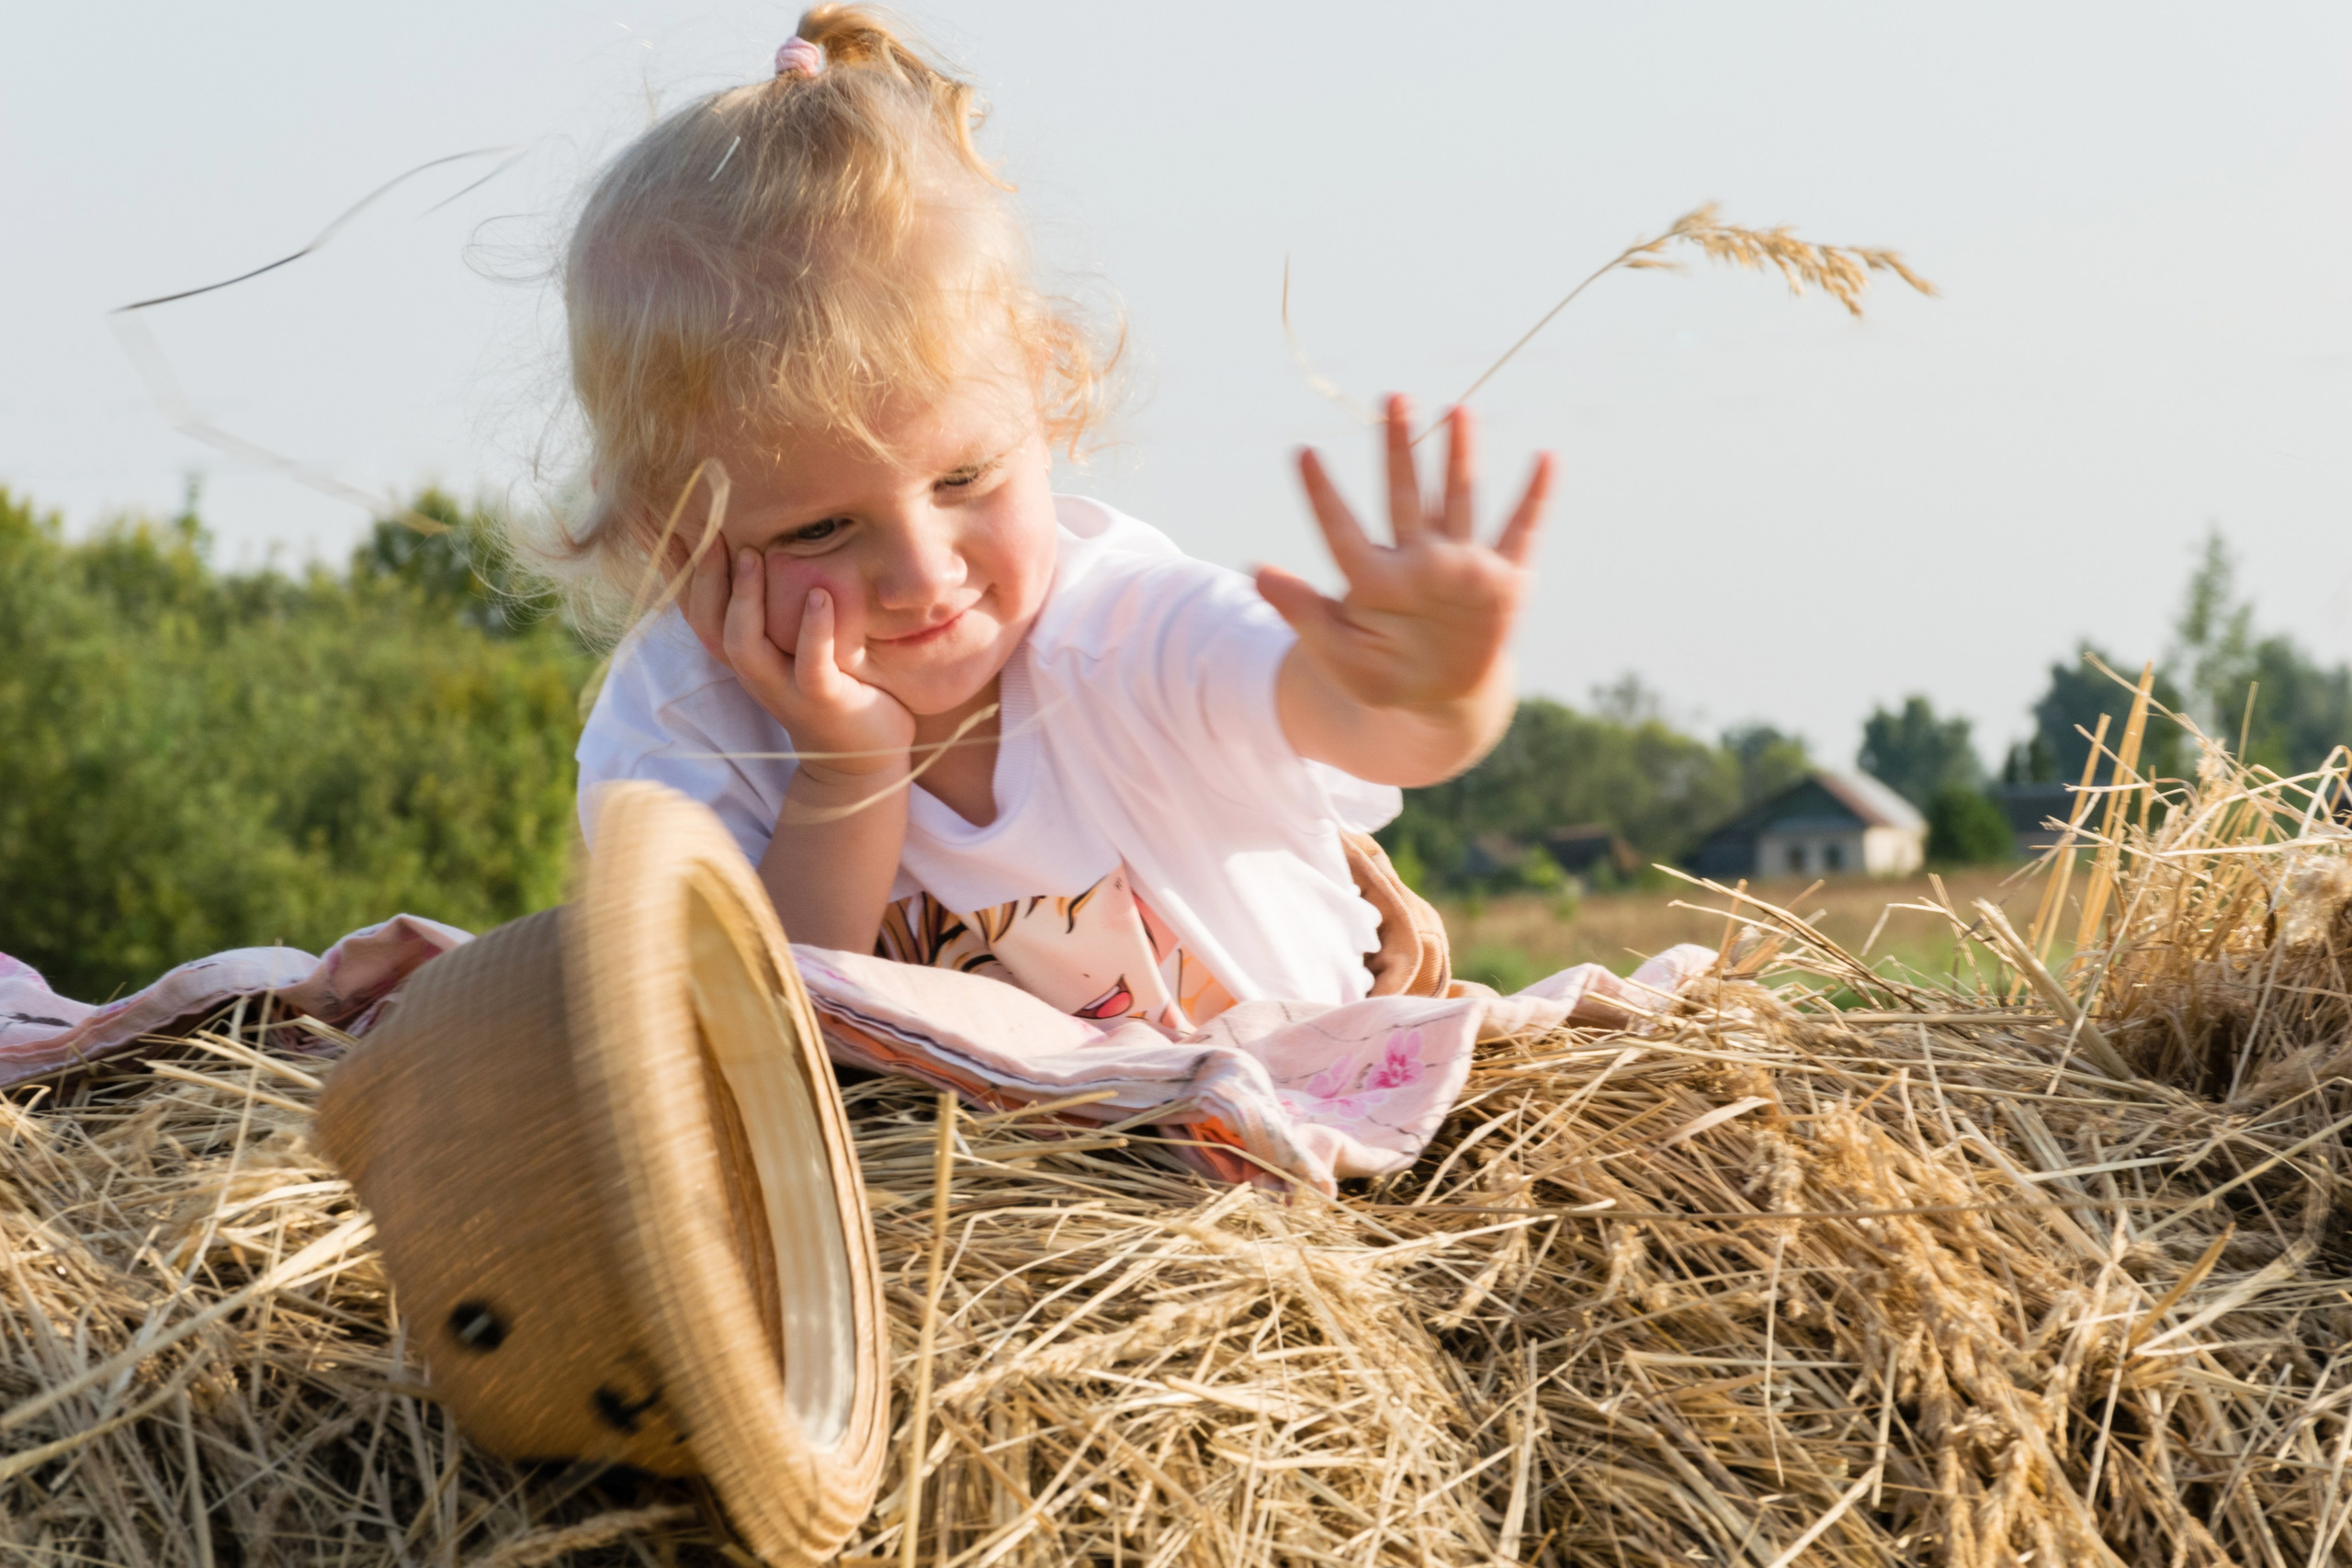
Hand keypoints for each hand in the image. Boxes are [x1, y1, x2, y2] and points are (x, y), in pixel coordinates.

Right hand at [680, 542, 913, 782]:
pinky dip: (813, 630)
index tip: (675, 527)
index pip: (700, 613)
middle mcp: (755, 674)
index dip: (681, 574)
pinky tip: (820, 596)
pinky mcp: (823, 701)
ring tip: (755, 555)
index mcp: (746, 657)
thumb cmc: (834, 688)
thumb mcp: (799, 646)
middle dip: (706, 577)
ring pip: (744, 646)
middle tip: (714, 530)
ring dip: (746, 600)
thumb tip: (777, 546)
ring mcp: (785, 690)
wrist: (862, 758)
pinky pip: (811, 665)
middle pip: (710, 625)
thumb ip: (782, 608)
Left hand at [1258, 396, 1549, 719]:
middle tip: (1394, 397)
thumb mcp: (1339, 654)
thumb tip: (1256, 570)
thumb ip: (1303, 613)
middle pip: (1405, 496)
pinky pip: (1520, 533)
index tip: (1302, 454)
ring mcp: (1460, 566)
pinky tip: (1546, 459)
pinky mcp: (1501, 582)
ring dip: (1459, 458)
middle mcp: (1418, 560)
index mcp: (1374, 579)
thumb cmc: (1384, 674)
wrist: (1441, 699)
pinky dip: (1534, 498)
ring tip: (1457, 410)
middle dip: (1400, 448)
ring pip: (1459, 501)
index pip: (1342, 530)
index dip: (1322, 496)